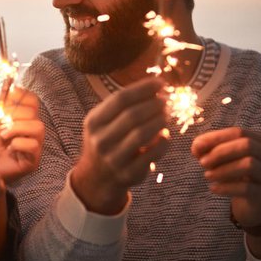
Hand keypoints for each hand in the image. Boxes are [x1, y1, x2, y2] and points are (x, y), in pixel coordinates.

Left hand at [0, 87, 44, 184]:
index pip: (32, 101)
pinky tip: (8, 148)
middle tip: (1, 122)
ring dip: (18, 128)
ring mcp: (35, 146)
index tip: (9, 95)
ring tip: (3, 135)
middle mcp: (32, 131)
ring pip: (38, 127)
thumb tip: (7, 88)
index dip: (22, 95)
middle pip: (34, 112)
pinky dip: (19, 143)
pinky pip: (33, 146)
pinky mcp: (33, 161)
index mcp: (23, 119)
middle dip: (15, 114)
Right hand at [72, 77, 168, 213]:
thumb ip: (125, 105)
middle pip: (132, 115)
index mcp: (93, 122)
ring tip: (166, 115)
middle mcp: (100, 140)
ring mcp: (114, 159)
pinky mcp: (129, 174)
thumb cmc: (107, 139)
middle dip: (154, 104)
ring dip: (159, 121)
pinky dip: (163, 142)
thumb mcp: (104, 121)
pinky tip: (165, 134)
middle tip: (166, 100)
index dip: (143, 88)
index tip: (160, 83)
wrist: (97, 178)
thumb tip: (156, 86)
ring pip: (142, 134)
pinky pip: (152, 154)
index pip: (120, 99)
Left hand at [191, 127, 260, 227]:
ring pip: (249, 165)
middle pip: (247, 145)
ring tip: (207, 175)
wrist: (252, 204)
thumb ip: (209, 148)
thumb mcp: (223, 158)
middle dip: (221, 153)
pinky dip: (226, 187)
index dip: (216, 138)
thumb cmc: (237, 174)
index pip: (240, 132)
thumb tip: (197, 146)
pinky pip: (247, 188)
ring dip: (223, 170)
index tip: (196, 147)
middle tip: (202, 163)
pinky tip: (213, 189)